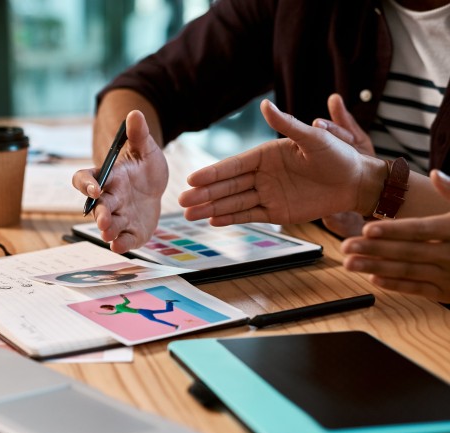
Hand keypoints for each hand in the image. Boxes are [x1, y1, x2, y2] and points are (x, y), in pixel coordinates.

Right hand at [72, 110, 167, 252]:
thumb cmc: (144, 168)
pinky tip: (120, 246)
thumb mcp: (146, 149)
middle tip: (103, 220)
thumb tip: (135, 113)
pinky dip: (122, 244)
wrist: (155, 187)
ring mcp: (120, 216)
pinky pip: (125, 239)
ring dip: (108, 231)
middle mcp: (109, 199)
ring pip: (110, 226)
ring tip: (108, 235)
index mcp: (108, 178)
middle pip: (98, 207)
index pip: (85, 179)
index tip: (95, 188)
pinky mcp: (132, 231)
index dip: (86, 184)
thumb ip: (139, 135)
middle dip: (100, 214)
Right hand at [179, 99, 377, 225]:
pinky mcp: (276, 212)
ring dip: (211, 208)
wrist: (357, 182)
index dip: (212, 173)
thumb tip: (264, 106)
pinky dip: (231, 218)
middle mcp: (262, 175)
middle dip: (204, 194)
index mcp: (267, 155)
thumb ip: (287, 124)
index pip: (233, 165)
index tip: (192, 179)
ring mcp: (267, 194)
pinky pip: (249, 215)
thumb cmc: (339, 156)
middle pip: (227, 186)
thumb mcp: (314, 137)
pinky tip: (213, 220)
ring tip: (189, 215)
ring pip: (233, 202)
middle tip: (182, 201)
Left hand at [342, 170, 449, 301]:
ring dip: (376, 268)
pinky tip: (372, 279)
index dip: (393, 229)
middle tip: (345, 246)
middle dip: (373, 249)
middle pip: (407, 251)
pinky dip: (395, 285)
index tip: (367, 228)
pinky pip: (418, 289)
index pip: (420, 229)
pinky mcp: (447, 292)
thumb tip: (435, 173)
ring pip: (407, 271)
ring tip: (349, 263)